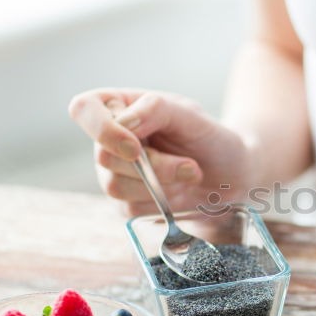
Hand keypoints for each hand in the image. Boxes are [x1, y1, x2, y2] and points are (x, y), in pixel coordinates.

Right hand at [68, 88, 255, 215]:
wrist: (232, 177)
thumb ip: (157, 110)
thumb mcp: (192, 116)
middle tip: (190, 165)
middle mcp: (110, 139)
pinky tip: (180, 192)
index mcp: (120, 106)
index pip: (84, 109)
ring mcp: (114, 173)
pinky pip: (130, 210)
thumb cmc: (211, 139)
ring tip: (189, 174)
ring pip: (115, 187)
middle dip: (153, 166)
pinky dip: (162, 204)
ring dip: (161, 185)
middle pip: (104, 157)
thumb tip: (124, 123)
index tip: (137, 147)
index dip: (103, 130)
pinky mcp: (125, 203)